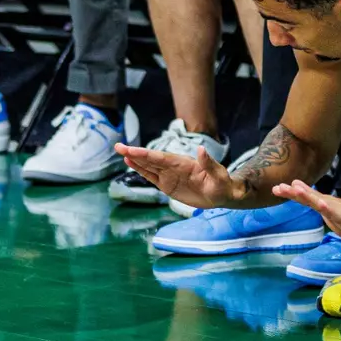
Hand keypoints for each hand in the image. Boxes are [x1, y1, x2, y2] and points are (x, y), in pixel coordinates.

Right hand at [116, 144, 241, 209]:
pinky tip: (131, 164)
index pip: (162, 158)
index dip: (146, 154)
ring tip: (121, 152)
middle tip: (118, 146)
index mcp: (184, 163)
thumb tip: (201, 149)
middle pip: (151, 159)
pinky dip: (141, 171)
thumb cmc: (222, 184)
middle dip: (134, 154)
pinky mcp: (168, 185)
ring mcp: (169, 176)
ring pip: (149, 167)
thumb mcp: (218, 175)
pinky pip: (152, 177)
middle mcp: (174, 167)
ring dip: (135, 160)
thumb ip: (209, 163)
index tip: (132, 150)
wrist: (222, 194)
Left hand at [273, 180, 340, 250]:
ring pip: (322, 202)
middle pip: (311, 198)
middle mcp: (332, 205)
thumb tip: (312, 204)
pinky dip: (328, 208)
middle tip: (278, 187)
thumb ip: (323, 211)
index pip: (307, 198)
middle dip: (294, 192)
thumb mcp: (333, 219)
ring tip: (296, 189)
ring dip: (309, 195)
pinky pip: (337, 214)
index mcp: (327, 206)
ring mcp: (340, 211)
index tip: (277, 188)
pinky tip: (320, 204)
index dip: (292, 193)